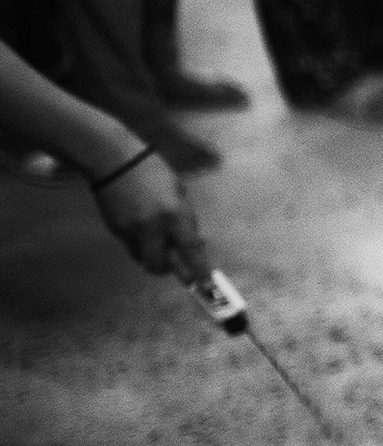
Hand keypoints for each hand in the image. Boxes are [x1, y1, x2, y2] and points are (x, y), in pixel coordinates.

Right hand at [94, 151, 209, 280]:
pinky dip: (139, 243)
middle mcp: (153, 228)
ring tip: (156, 238)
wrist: (113, 160)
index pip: (190, 251)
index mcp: (174, 215)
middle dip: (169, 268)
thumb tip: (191, 243)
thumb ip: (185, 219)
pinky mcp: (115, 230)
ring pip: (143, 259)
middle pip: (161, 266)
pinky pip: (130, 246)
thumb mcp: (179, 191)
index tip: (206, 285)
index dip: (199, 271)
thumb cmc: (153, 171)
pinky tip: (140, 224)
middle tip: (174, 260)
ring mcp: (131, 231)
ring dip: (153, 256)